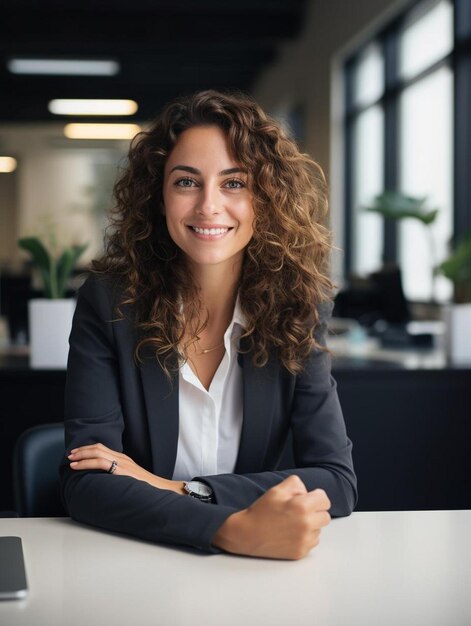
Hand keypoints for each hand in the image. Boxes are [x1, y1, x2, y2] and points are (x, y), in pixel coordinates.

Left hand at [68, 443, 184, 494]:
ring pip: (97, 452)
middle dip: (82, 450)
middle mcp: (122, 458)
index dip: (88, 449)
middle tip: (70, 454)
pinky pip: (100, 462)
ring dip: (81, 455)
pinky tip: (77, 466)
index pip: (103, 448)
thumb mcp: (130, 480)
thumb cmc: (146, 489)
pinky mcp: (121, 470)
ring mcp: (122, 463)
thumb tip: (106, 482)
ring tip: (71, 460)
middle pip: (98, 447)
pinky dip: (86, 463)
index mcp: (124, 459)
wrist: (161, 490)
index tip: (77, 454)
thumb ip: (119, 477)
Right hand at [213, 475, 330, 559]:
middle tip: (299, 511)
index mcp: (302, 507)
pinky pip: (312, 542)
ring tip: (293, 522)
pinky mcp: (300, 552)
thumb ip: (296, 484)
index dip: (316, 497)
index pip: (324, 500)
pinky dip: (305, 537)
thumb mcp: (277, 489)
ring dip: (311, 525)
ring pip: (319, 530)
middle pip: (325, 516)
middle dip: (315, 511)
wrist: (248, 534)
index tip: (309, 498)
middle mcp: (306, 525)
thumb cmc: (262, 511)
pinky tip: (291, 533)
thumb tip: (308, 492)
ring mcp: (304, 541)